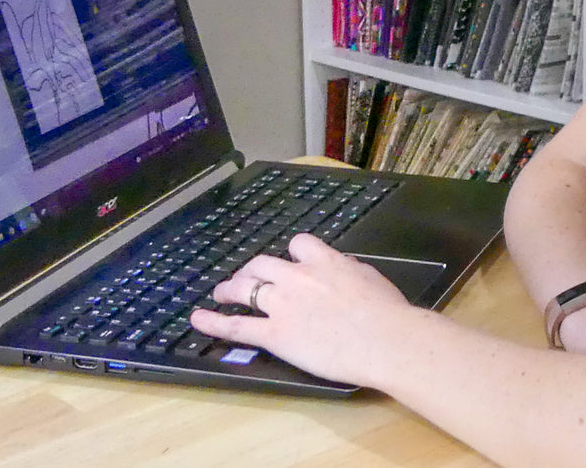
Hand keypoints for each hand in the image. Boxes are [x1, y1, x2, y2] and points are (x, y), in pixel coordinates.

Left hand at [189, 233, 420, 385]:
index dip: (291, 254)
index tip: (290, 262)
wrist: (384, 340)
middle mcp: (298, 276)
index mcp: (325, 260)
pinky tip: (198, 319)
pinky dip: (214, 321)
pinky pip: (236, 325)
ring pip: (245, 288)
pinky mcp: (275, 334)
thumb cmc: (387, 313)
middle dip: (252, 270)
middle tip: (246, 278)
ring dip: (230, 288)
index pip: (298, 244)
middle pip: (263, 264)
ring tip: (221, 293)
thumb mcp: (370, 277)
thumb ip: (349, 270)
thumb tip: (343, 269)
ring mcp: (283, 304)